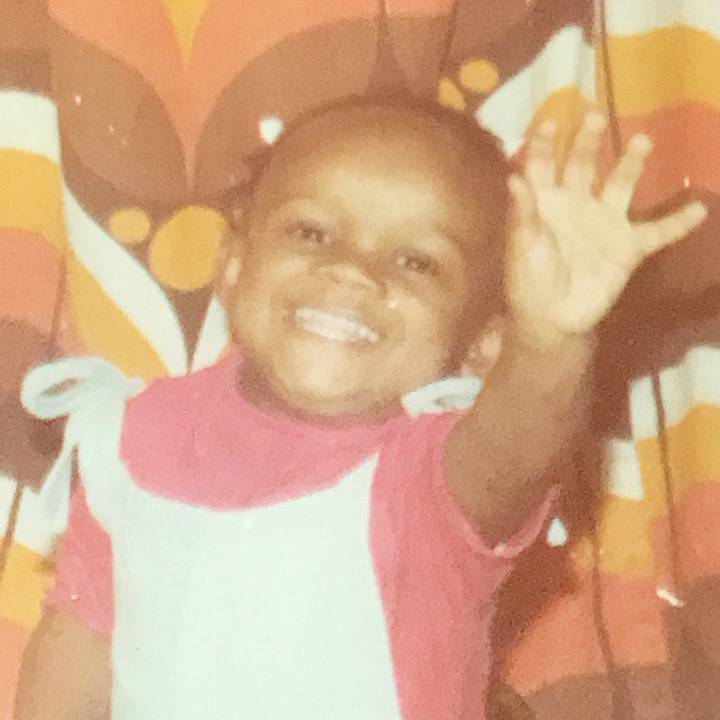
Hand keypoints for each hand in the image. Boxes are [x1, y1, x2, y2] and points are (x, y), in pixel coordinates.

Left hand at [506, 113, 707, 348]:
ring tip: (643, 141)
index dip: (543, 144)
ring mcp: (604, 223)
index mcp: (545, 203)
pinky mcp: (627, 247)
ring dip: (631, 164)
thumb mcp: (522, 248)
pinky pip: (657, 232)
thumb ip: (522, 215)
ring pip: (621, 185)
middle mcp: (575, 204)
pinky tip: (699, 209)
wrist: (553, 319)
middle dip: (588, 141)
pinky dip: (677, 223)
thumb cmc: (529, 281)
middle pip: (582, 164)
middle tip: (596, 117)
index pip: (541, 165)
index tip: (550, 122)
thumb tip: (513, 178)